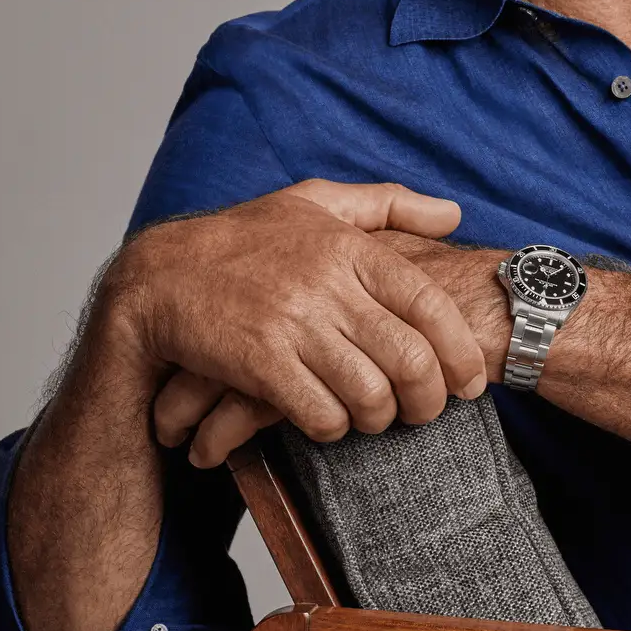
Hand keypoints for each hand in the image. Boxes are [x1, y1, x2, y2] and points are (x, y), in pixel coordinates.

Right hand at [105, 179, 487, 462]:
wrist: (159, 275)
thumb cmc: (243, 240)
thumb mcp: (314, 202)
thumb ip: (389, 204)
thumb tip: (453, 215)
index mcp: (348, 247)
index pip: (429, 303)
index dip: (459, 351)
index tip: (470, 380)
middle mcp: (327, 283)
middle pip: (410, 359)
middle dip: (429, 400)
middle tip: (426, 413)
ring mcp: (293, 324)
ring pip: (370, 395)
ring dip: (379, 419)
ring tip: (374, 418)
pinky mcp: (259, 362)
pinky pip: (321, 414)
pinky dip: (334, 427)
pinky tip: (328, 420)